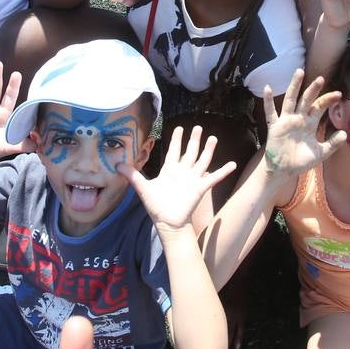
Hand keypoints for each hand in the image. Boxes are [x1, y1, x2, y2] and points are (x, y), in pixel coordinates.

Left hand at [121, 126, 237, 233]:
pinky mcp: (200, 188)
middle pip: (190, 152)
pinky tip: (232, 164)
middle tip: (198, 127)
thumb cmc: (156, 206)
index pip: (174, 151)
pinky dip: (223, 171)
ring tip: (213, 138)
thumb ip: (133, 175)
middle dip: (194, 140)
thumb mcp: (143, 188)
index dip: (176, 140)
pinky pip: (214, 178)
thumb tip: (117, 165)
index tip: (179, 128)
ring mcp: (193, 179)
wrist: (168, 222)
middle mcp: (183, 172)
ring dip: (208, 150)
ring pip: (202, 160)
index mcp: (170, 170)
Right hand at [260, 70, 345, 181]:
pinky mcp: (275, 126)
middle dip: (313, 89)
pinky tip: (267, 88)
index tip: (339, 94)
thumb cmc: (301, 161)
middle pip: (306, 99)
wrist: (284, 171)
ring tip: (299, 71)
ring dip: (294, 86)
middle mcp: (298, 118)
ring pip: (290, 99)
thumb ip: (332, 144)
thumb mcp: (321, 153)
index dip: (328, 100)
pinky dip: (268, 101)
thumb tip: (345, 134)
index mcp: (309, 123)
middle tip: (321, 78)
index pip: (319, 107)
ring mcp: (286, 120)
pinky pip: (271, 112)